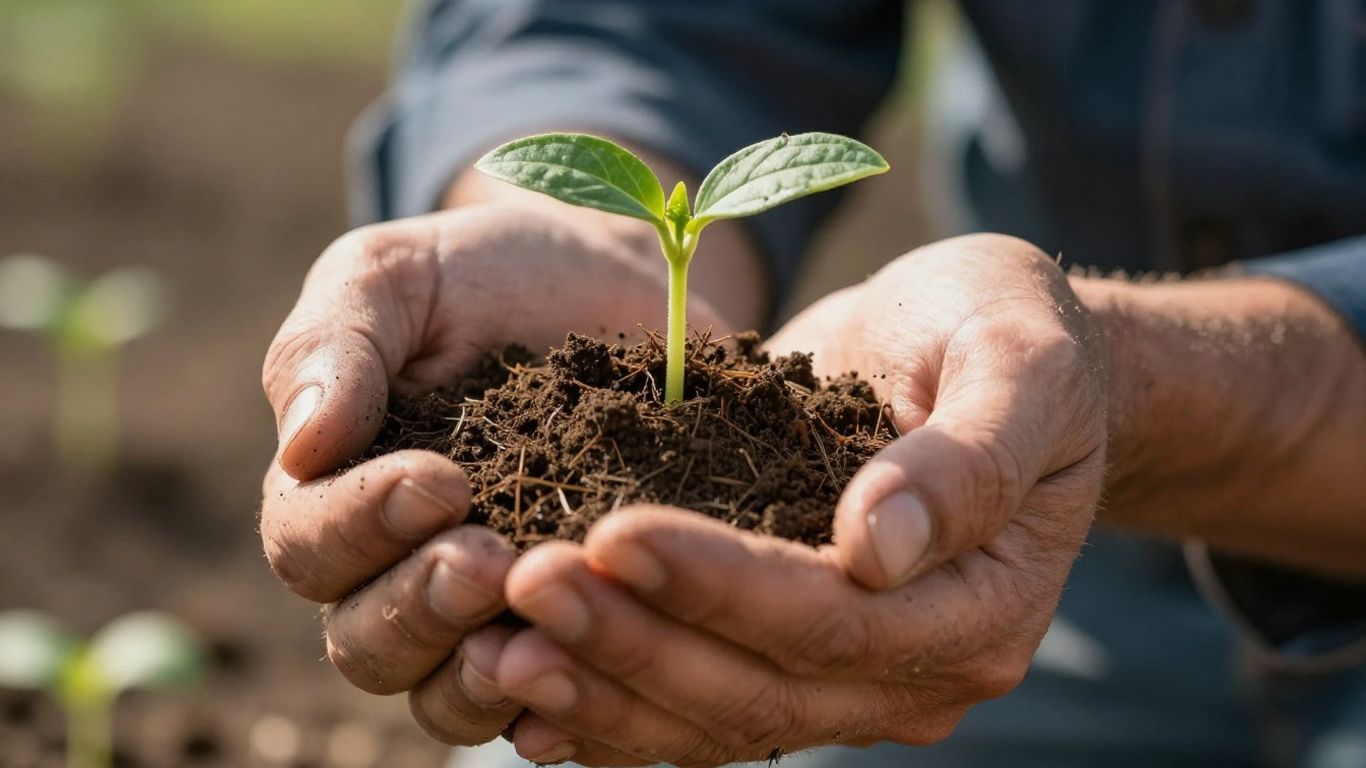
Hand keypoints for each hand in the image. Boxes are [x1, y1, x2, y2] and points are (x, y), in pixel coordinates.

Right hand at [258, 202, 738, 746]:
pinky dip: (562, 705)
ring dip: (481, 677)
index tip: (440, 480)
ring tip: (541, 626)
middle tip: (491, 561)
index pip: (309, 543)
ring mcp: (489, 610)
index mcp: (337, 490)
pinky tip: (596, 678)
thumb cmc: (486, 273)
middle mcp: (399, 568)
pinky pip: (549, 699)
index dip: (361, 527)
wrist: (611, 281)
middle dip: (422, 609)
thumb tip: (302, 444)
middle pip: (366, 643)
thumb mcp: (398, 275)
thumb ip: (335, 342)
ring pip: (445, 696)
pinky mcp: (575, 622)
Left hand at [475, 234, 1109, 764]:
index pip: (832, 621)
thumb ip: (968, 458)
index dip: (718, 586)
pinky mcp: (791, 651)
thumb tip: (876, 548)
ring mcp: (851, 675)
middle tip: (519, 584)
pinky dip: (611, 699)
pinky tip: (524, 678)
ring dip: (603, 686)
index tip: (610, 530)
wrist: (993, 352)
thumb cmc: (1012, 333)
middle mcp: (912, 668)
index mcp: (976, 608)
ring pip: (714, 716)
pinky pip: (695, 702)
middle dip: (633, 642)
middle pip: (757, 689)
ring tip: (495, 642)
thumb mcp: (1019, 363)